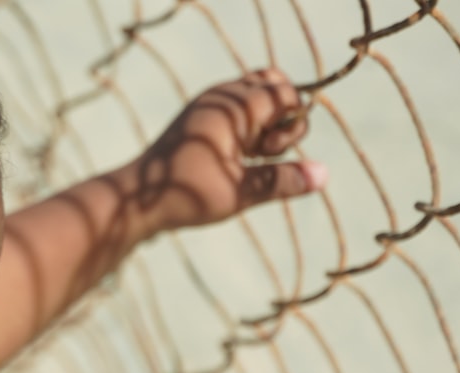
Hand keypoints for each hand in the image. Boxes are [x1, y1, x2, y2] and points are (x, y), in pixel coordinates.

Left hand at [119, 68, 326, 232]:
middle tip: (262, 152)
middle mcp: (220, 99)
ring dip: (265, 125)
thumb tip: (324, 174)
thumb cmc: (185, 195)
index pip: (285, 91)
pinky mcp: (201, 119)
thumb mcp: (239, 193)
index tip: (270, 154)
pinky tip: (235, 159)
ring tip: (247, 159)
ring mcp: (208, 107)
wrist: (135, 200)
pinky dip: (247, 130)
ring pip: (256, 98)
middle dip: (282, 117)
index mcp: (231, 108)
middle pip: (273, 84)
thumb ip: (282, 181)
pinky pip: (238, 110)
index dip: (293, 122)